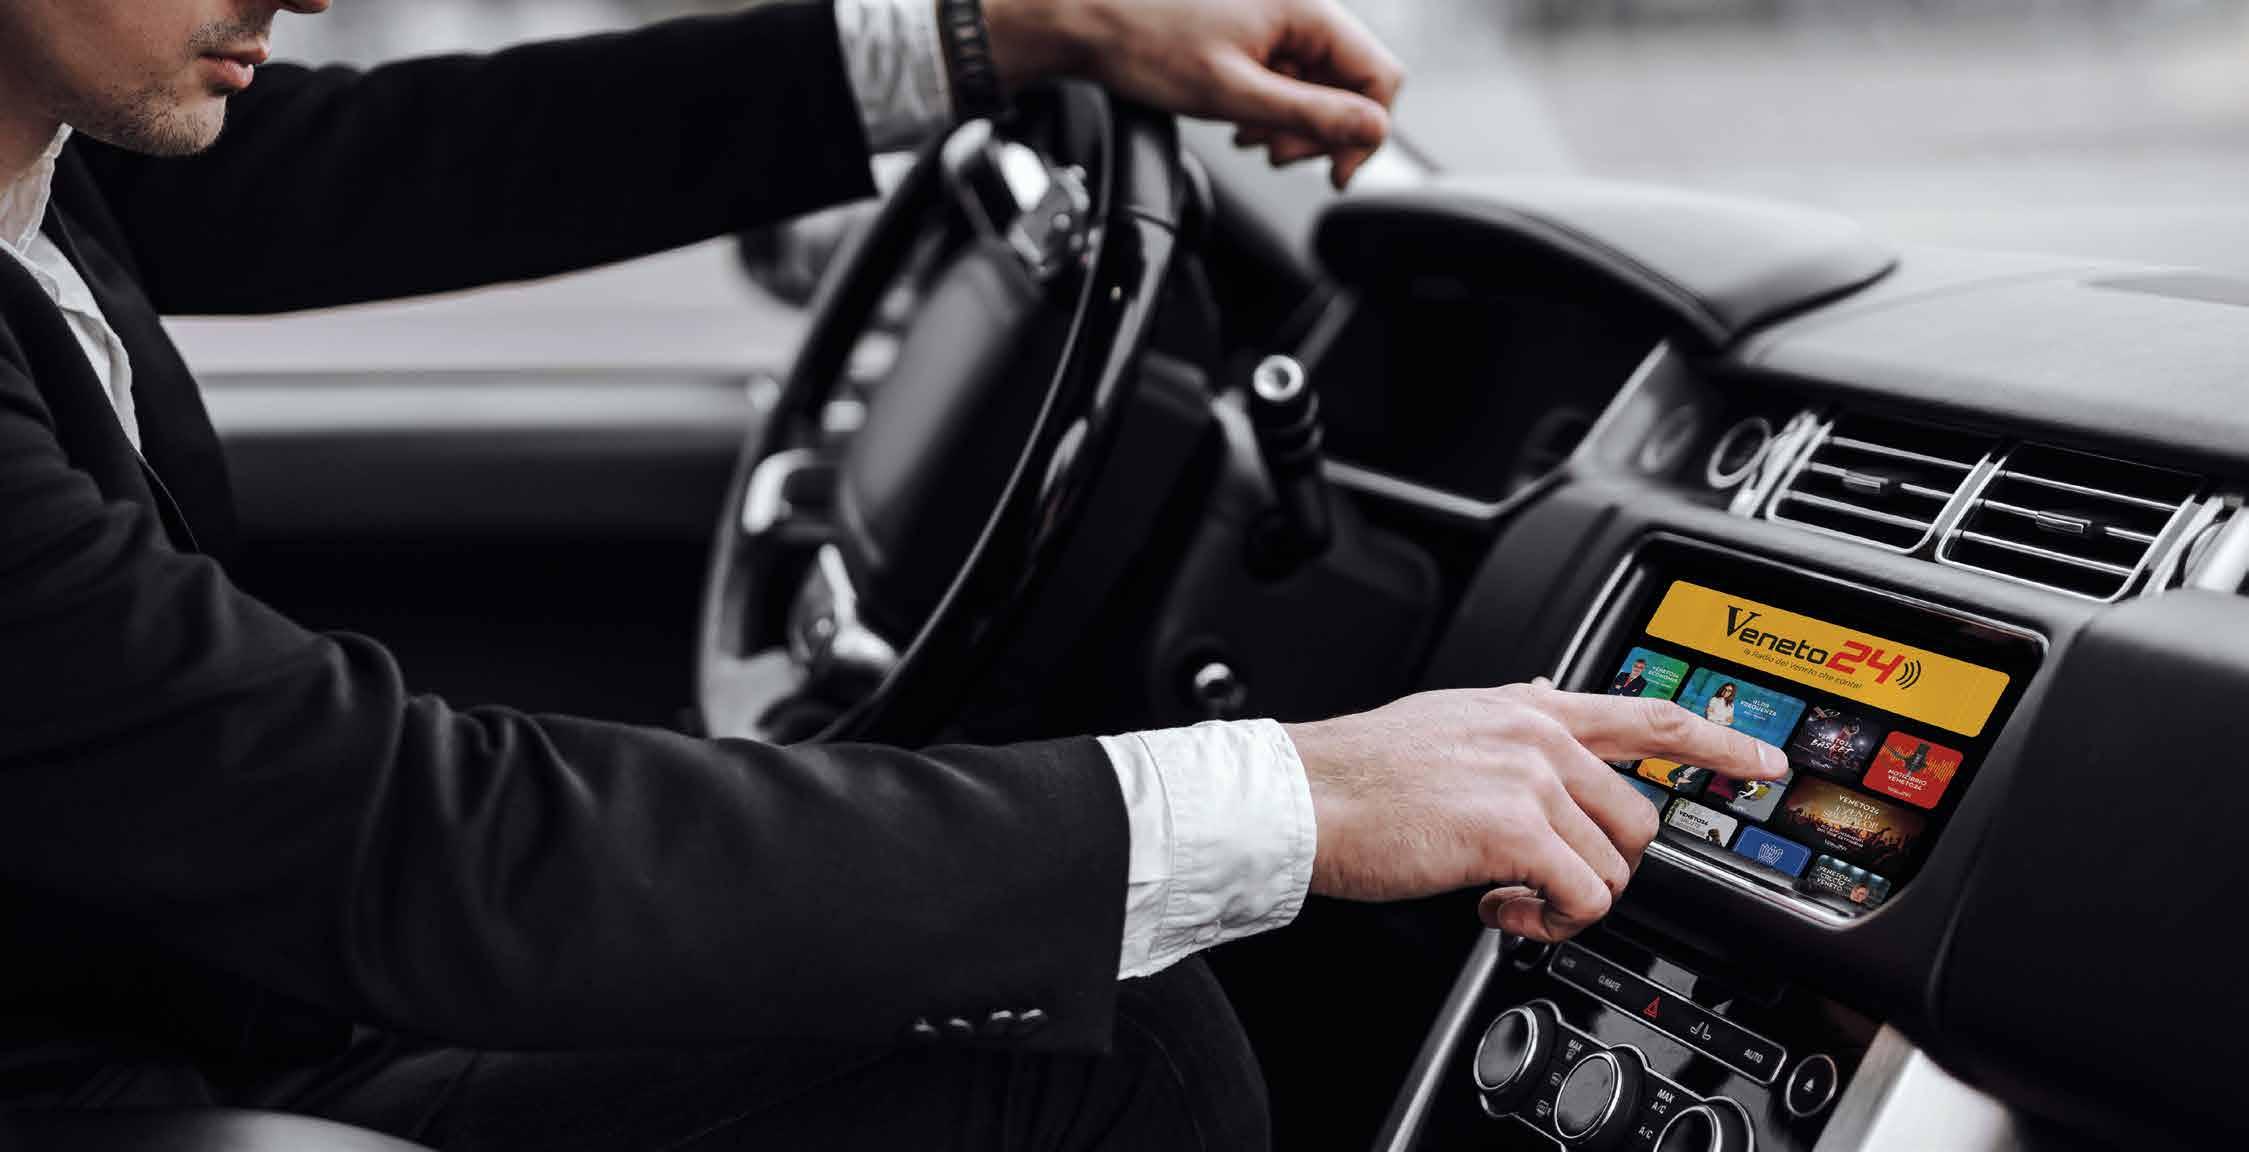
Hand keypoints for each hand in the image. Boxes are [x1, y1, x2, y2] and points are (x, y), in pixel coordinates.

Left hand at [983, 0, 1403, 187]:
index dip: (1365, 132)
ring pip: (1318, 84)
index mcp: (1307, 9)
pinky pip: (1288, 75)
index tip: (1334, 171)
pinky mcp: (1256, 31)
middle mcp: (1300, 7)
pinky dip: (1271, 106)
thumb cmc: (1147, 43)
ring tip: (1249, 135)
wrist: (1088, 18)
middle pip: (1350, 83)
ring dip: (1292, 122)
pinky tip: (1240, 119)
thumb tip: (1373, 131)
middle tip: (1277, 155)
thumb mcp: (1235, 93)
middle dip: (1321, 130)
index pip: (1379, 76)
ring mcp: (1278, 19)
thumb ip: (1311, 114)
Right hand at [1284, 684, 1788, 942]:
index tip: (1763, 762)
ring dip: (1567, 899)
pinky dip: (1546, 920)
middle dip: (1601, 866)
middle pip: (1637, 819)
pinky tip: (1498, 909)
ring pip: (1611, 867)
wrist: (1304, 796)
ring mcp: (1530, 781)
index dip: (1718, 742)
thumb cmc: (1360, 773)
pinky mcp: (1513, 832)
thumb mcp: (1450, 719)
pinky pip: (1579, 897)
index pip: (1649, 717)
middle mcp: (1539, 737)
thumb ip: (1513, 716)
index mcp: (1530, 710)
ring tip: (1508, 896)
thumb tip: (1554, 697)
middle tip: (1545, 880)